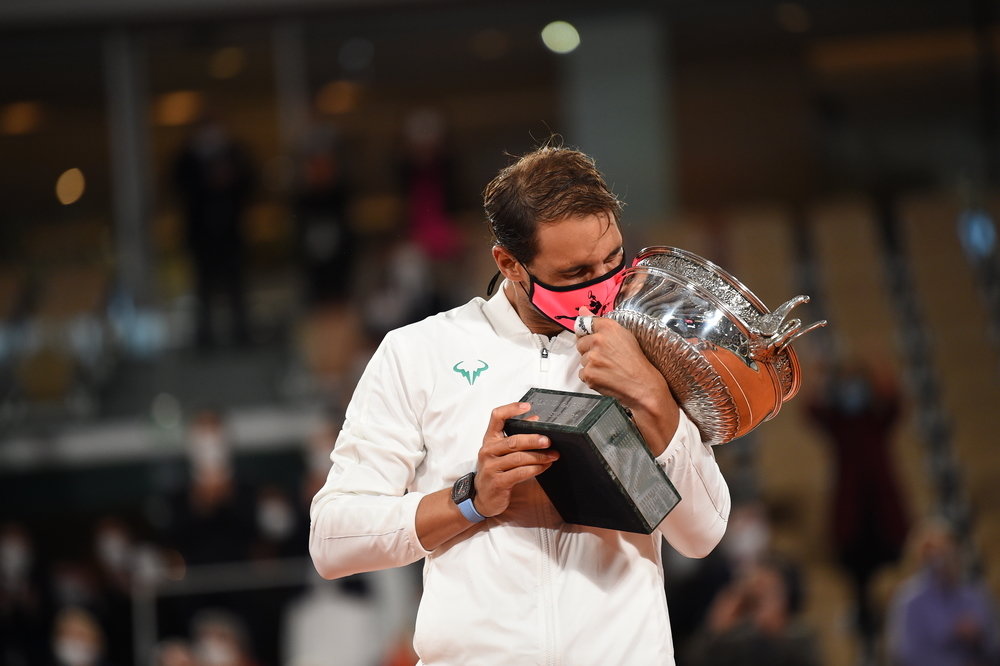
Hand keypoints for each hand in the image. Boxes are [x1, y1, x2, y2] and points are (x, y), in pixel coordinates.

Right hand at [474, 402, 558, 517]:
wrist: (482, 497)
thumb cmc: (495, 471)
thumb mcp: (501, 451)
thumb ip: (516, 435)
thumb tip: (535, 418)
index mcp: (489, 439)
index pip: (497, 417)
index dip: (511, 409)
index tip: (527, 406)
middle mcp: (488, 451)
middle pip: (513, 441)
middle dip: (533, 440)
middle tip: (548, 440)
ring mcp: (491, 467)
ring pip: (519, 458)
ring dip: (539, 456)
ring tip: (553, 455)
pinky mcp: (498, 482)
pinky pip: (520, 473)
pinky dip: (535, 469)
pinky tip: (545, 466)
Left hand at [575, 307, 679, 454]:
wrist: (643, 385)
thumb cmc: (636, 361)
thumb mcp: (623, 335)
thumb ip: (598, 322)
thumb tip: (581, 309)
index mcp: (608, 327)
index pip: (586, 323)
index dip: (589, 333)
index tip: (594, 340)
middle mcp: (598, 340)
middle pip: (580, 343)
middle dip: (589, 351)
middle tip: (606, 358)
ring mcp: (592, 358)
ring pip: (582, 360)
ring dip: (591, 365)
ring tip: (609, 369)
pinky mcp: (589, 374)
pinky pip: (582, 374)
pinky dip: (591, 377)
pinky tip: (605, 378)